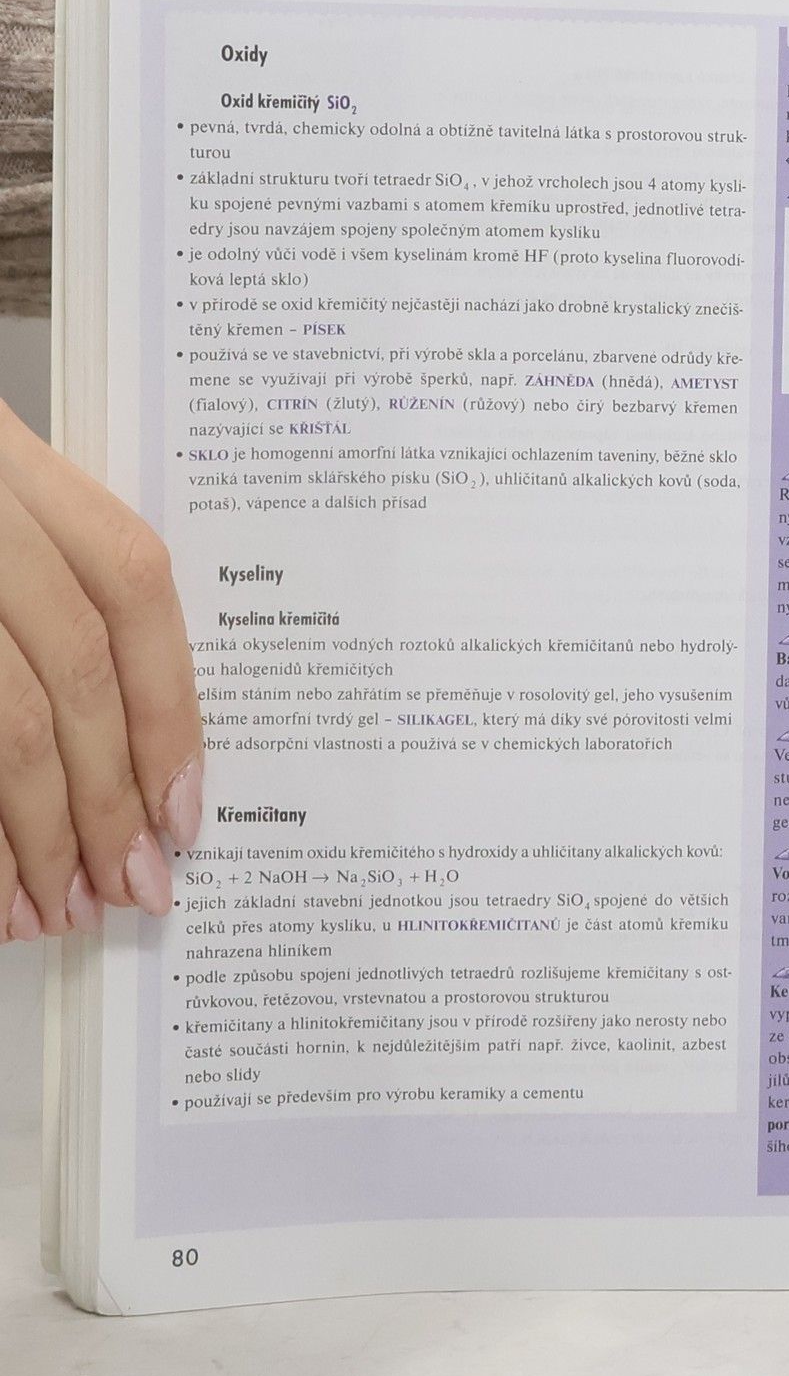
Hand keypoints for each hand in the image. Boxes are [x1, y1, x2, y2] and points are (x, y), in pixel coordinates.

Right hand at [0, 402, 199, 940]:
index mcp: (11, 465)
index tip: (184, 813)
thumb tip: (137, 751)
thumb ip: (56, 596)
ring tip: (51, 910)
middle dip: (106, 798)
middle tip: (131, 887)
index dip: (169, 709)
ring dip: (33, 834)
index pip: (132, 587)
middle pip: (72, 669)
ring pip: (3, 719)